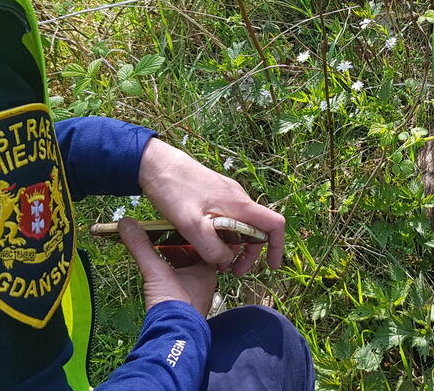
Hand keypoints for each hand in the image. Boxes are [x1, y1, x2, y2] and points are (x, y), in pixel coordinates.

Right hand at [119, 217, 216, 316]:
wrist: (174, 337)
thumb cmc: (173, 304)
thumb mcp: (155, 270)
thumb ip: (140, 246)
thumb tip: (126, 223)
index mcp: (206, 270)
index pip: (201, 244)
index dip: (186, 234)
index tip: (173, 227)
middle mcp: (205, 281)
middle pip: (192, 256)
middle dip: (177, 247)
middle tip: (162, 238)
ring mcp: (196, 293)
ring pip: (186, 270)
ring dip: (172, 262)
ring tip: (158, 252)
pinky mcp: (186, 304)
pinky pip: (180, 282)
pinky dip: (170, 275)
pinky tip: (158, 275)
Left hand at [138, 137, 284, 274]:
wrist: (155, 163)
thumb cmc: (173, 190)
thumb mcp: (191, 226)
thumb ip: (212, 248)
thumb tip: (226, 260)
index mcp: (240, 205)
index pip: (274, 225)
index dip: (277, 247)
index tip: (271, 266)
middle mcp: (238, 198)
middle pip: (257, 229)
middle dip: (249, 253)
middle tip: (233, 271)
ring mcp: (226, 194)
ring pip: (241, 224)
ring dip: (234, 245)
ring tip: (216, 260)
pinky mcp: (214, 193)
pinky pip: (227, 217)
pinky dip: (223, 234)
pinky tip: (204, 241)